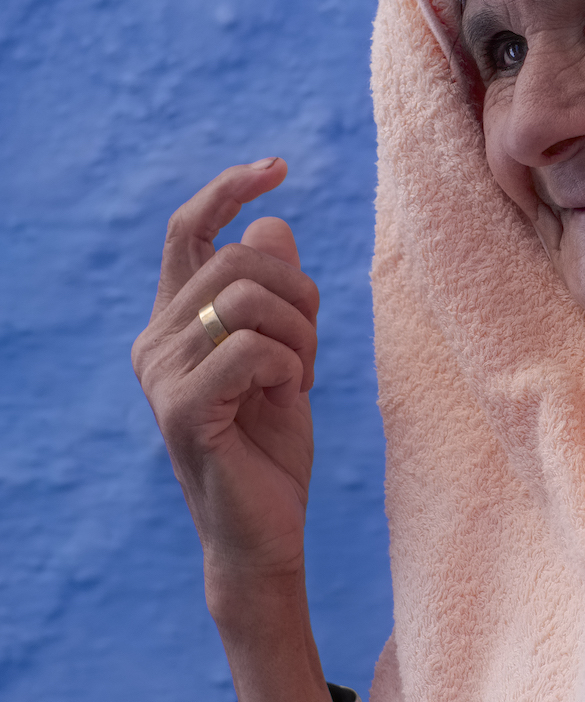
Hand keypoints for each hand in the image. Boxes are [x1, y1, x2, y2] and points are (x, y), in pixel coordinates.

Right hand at [132, 158, 342, 701]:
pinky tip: (291, 396)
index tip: (278, 167)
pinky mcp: (181, 410)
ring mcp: (162, 375)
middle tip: (313, 346)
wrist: (266, 534)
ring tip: (302, 377)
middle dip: (300, 293)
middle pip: (238, 259)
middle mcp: (155, 341)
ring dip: (301, 333)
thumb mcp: (286, 357)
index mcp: (174, 323)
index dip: (230, 189)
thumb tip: (270, 224)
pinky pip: (252, 347)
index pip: (191, 231)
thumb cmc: (273, 450)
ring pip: (249, 298)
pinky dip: (291, 365)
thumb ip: (275, 294)